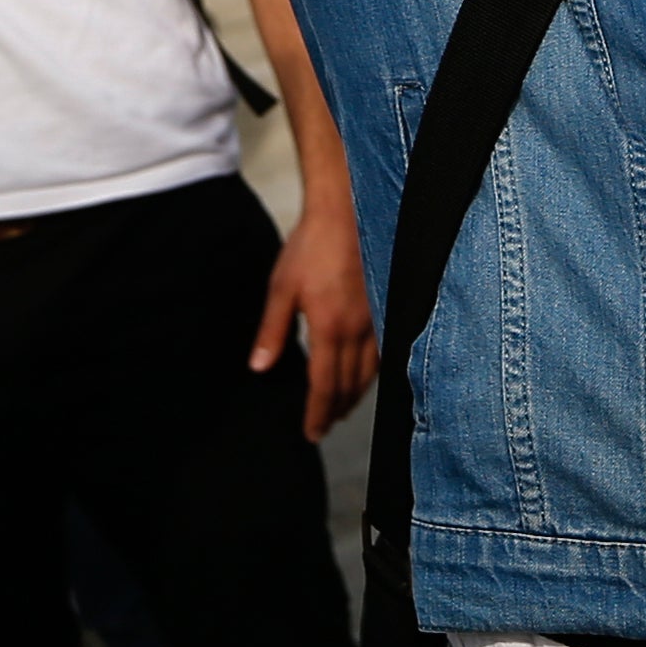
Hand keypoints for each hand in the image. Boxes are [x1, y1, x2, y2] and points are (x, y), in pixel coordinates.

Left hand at [253, 187, 377, 439]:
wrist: (345, 213)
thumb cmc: (309, 247)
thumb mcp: (281, 289)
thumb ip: (272, 331)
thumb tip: (260, 367)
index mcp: (329, 329)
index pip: (324, 385)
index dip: (317, 413)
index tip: (312, 433)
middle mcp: (357, 331)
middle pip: (349, 385)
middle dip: (336, 410)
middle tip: (325, 427)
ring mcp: (376, 319)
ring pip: (370, 373)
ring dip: (355, 396)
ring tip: (343, 409)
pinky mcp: (386, 305)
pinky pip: (383, 353)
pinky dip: (373, 373)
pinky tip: (366, 375)